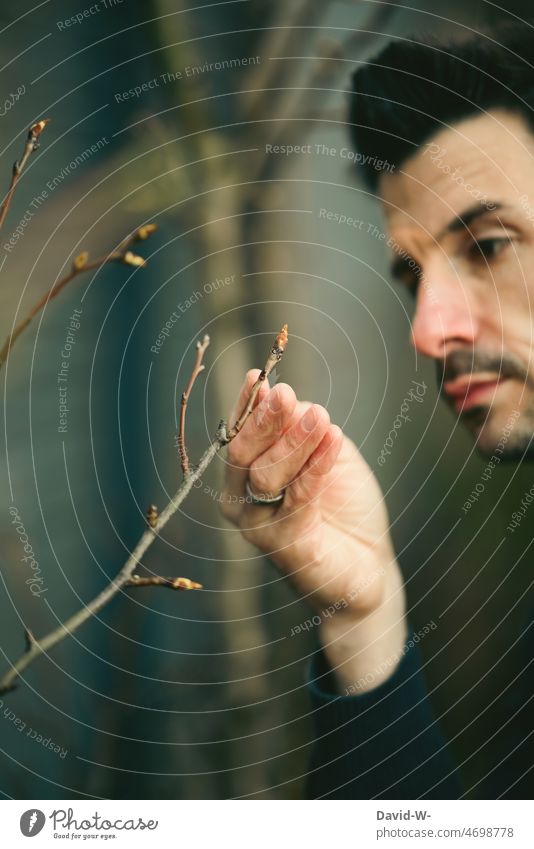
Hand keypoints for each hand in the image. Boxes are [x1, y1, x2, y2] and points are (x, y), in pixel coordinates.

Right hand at [220, 370, 406, 692]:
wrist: (367, 563)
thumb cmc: (342, 505)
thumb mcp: (323, 455)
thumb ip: (300, 431)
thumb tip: (282, 396)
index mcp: (244, 474)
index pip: (237, 434)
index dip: (247, 405)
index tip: (260, 376)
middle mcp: (241, 500)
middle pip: (242, 453)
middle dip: (265, 420)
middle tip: (286, 395)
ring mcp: (258, 524)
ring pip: (266, 475)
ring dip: (294, 441)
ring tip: (321, 417)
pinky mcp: (283, 544)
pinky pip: (298, 497)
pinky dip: (316, 466)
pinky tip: (334, 440)